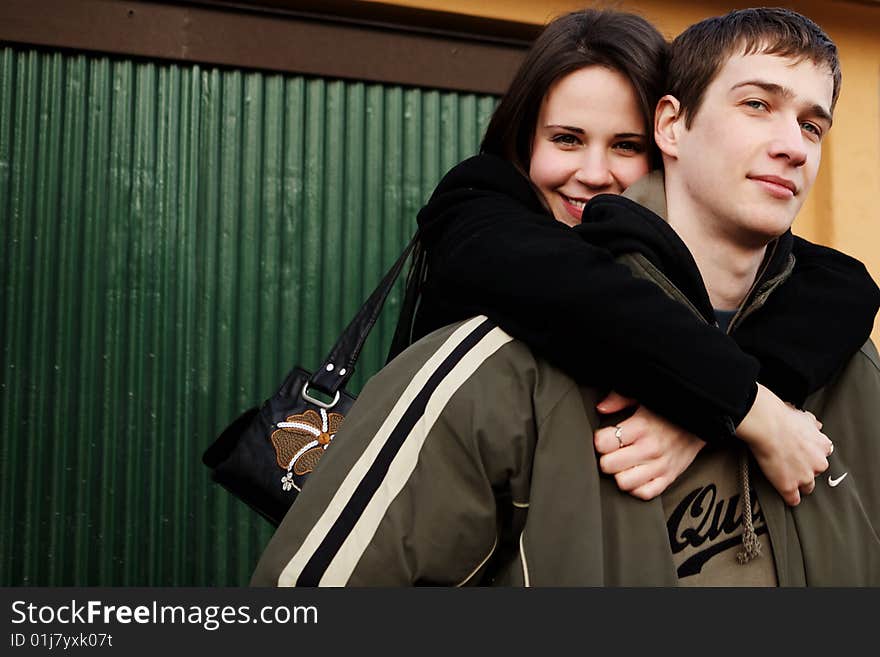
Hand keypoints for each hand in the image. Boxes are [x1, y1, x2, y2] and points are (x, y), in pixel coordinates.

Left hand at [594, 391, 705, 499]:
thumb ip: (620, 399)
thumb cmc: (669, 412)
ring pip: (623, 483)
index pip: (604, 443)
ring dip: (620, 474)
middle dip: (606, 458)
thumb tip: (601, 408)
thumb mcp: (645, 398)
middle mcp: (649, 448)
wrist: (701, 422)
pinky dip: (637, 487)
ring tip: (624, 464)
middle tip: (613, 452)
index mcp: (641, 427)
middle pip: (609, 465)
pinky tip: (636, 474)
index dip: (600, 440)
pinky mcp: (669, 478)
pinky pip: (644, 493)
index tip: (605, 438)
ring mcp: (660, 466)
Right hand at [736, 383, 832, 505]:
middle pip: (816, 473)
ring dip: (799, 484)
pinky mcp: (789, 486)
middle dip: (806, 470)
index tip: (803, 455)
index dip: (811, 456)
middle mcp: (818, 464)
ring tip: (788, 480)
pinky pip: (793, 499)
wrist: (767, 425)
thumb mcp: (804, 416)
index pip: (822, 456)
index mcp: (823, 446)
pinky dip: (790, 498)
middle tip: (792, 464)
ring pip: (807, 487)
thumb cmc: (782, 417)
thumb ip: (813, 424)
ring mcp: (804, 477)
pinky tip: (786, 496)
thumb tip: (816, 425)